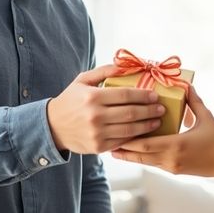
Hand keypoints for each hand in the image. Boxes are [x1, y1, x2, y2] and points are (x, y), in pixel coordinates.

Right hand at [47, 65, 165, 153]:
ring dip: (147, 125)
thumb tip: (124, 65)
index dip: (143, 95)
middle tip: (161, 108)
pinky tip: (143, 132)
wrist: (52, 126)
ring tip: (157, 121)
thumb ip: (103, 71)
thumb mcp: (82, 80)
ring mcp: (97, 133)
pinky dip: (135, 137)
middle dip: (149, 110)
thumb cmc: (70, 100)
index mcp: (93, 97)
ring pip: (129, 129)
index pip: (125, 95)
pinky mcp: (98, 147)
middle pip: (131, 113)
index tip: (154, 95)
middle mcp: (95, 116)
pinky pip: (122, 141)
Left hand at [111, 85, 213, 178]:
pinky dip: (141, 157)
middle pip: (140, 154)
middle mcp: (170, 158)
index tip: (115, 132)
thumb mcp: (206, 117)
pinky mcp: (173, 170)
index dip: (129, 139)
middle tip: (108, 140)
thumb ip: (194, 101)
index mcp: (176, 144)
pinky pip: (152, 164)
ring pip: (144, 161)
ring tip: (114, 148)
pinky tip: (133, 152)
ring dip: (129, 155)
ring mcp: (171, 166)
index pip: (146, 143)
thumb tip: (186, 85)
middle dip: (123, 148)